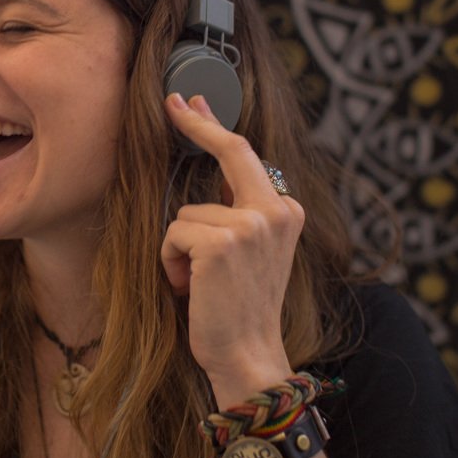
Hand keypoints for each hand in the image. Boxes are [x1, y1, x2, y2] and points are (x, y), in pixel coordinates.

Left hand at [160, 92, 304, 406]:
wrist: (247, 354)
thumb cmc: (238, 306)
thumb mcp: (250, 252)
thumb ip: (239, 212)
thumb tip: (209, 175)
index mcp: (286, 211)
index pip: (247, 156)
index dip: (215, 126)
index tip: (192, 103)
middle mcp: (275, 211)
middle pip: (230, 150)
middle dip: (198, 124)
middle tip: (173, 102)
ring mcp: (251, 224)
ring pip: (186, 213)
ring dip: (180, 248)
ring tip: (199, 282)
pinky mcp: (221, 241)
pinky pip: (174, 234)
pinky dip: (172, 262)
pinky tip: (190, 288)